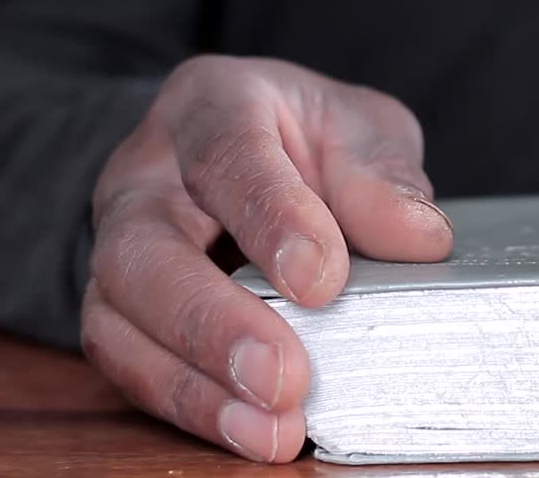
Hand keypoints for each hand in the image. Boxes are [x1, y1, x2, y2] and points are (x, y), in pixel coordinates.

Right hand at [82, 56, 451, 461]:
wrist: (257, 151)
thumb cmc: (311, 138)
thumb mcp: (361, 128)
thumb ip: (382, 174)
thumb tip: (419, 238)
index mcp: (210, 106)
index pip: (226, 156)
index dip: (271, 218)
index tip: (322, 280)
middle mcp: (145, 175)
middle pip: (145, 251)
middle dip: (213, 323)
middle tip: (285, 378)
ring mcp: (120, 246)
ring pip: (119, 318)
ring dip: (196, 385)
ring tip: (272, 429)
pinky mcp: (120, 310)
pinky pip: (131, 364)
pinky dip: (191, 406)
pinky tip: (251, 433)